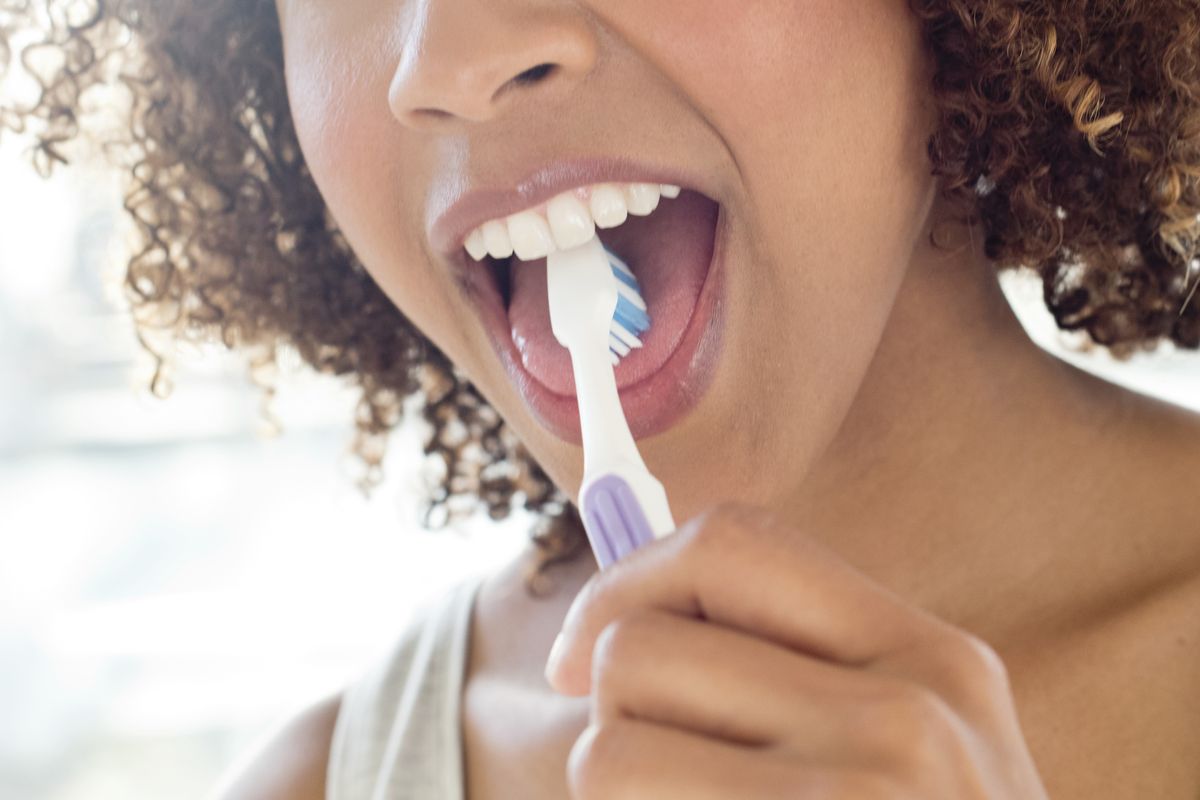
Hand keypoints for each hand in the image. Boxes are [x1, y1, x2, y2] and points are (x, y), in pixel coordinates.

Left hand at [544, 502, 1048, 798]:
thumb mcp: (907, 746)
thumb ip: (789, 666)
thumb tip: (597, 633)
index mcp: (934, 659)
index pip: (731, 543)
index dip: (628, 583)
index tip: (582, 654)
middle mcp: (909, 724)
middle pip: (637, 650)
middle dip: (617, 716)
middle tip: (669, 779)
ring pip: (607, 753)